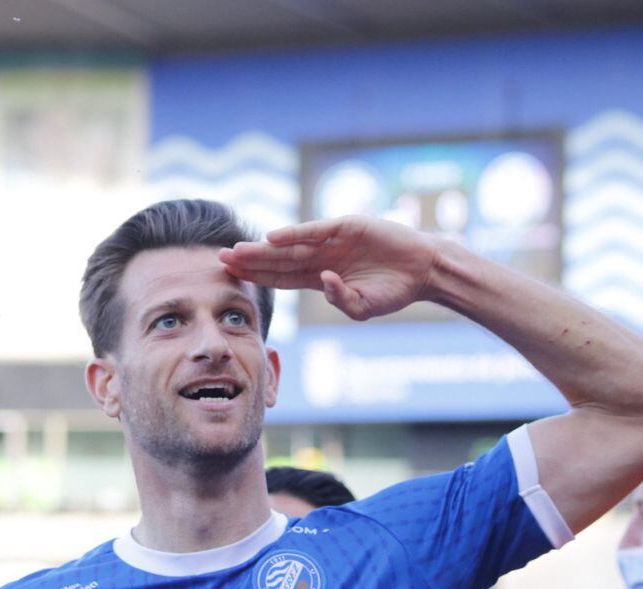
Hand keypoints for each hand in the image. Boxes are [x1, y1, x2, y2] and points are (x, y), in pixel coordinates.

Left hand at [217, 215, 440, 320]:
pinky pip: (315, 230)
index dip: (256, 276)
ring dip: (263, 248)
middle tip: (219, 260)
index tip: (231, 276)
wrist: (423, 270)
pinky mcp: (347, 227)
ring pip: (290, 245)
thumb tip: (323, 280)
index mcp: (320, 277)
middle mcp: (320, 256)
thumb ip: (341, 299)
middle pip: (277, 260)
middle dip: (249, 261)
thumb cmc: (394, 291)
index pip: (280, 277)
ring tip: (237, 250)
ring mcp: (332, 240)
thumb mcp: (363, 307)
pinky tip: (272, 237)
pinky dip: (294, 233)